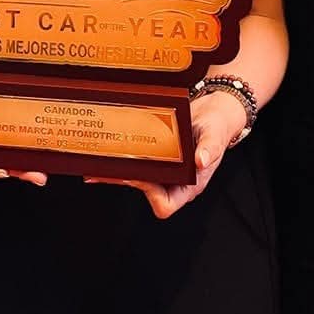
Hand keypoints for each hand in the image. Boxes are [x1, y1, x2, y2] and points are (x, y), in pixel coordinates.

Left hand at [85, 89, 246, 218]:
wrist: (215, 110)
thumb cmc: (218, 125)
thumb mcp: (215, 135)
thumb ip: (210, 148)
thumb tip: (201, 161)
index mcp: (190, 185)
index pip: (165, 204)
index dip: (150, 195)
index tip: (139, 176)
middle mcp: (174, 181)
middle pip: (144, 191)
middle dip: (123, 181)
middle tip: (101, 171)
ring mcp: (164, 170)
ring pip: (137, 177)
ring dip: (117, 172)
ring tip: (95, 165)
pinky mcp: (157, 156)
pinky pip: (138, 162)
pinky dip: (123, 159)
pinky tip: (107, 153)